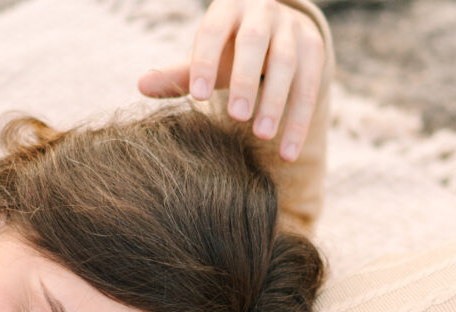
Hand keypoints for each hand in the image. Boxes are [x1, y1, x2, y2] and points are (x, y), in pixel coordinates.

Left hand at [138, 0, 324, 161]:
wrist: (279, 32)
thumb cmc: (231, 51)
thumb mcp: (208, 58)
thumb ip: (181, 74)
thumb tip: (140, 86)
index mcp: (227, 9)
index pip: (213, 31)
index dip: (205, 61)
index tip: (199, 98)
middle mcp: (262, 13)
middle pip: (254, 44)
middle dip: (246, 80)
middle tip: (237, 118)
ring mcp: (291, 29)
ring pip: (286, 64)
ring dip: (276, 102)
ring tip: (262, 136)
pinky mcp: (314, 49)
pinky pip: (310, 87)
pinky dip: (298, 121)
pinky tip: (287, 152)